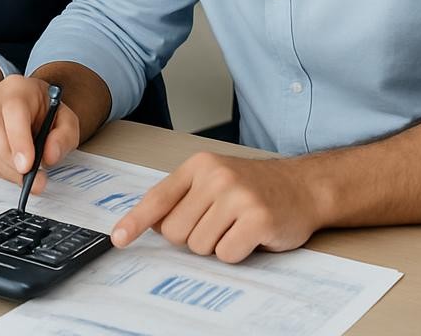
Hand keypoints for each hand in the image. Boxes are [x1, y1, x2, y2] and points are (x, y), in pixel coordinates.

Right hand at [0, 75, 79, 190]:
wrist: (34, 109)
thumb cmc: (46, 113)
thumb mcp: (67, 120)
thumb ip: (64, 136)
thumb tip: (49, 156)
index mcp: (17, 88)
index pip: (13, 111)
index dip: (19, 140)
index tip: (27, 165)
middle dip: (13, 162)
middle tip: (33, 178)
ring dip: (9, 170)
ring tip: (29, 172)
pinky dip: (0, 171)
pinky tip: (14, 166)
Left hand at [111, 152, 326, 262]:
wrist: (302, 186)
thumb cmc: (252, 186)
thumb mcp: (213, 179)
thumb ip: (182, 197)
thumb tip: (152, 225)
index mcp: (198, 166)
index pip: (158, 198)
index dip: (135, 221)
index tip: (118, 238)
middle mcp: (215, 177)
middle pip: (176, 231)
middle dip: (192, 237)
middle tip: (217, 224)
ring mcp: (237, 197)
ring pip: (200, 246)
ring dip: (216, 245)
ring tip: (235, 226)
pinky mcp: (258, 219)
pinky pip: (227, 255)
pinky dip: (236, 252)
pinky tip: (250, 235)